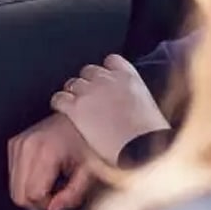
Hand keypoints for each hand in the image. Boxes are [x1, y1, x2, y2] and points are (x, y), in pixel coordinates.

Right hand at [8, 113, 98, 209]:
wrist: (81, 120)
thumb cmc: (87, 143)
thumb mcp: (88, 172)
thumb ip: (72, 196)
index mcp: (45, 152)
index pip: (32, 195)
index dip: (47, 205)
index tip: (61, 199)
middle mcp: (26, 146)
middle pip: (18, 195)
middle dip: (37, 203)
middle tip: (56, 195)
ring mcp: (17, 144)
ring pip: (13, 189)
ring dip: (31, 193)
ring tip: (51, 183)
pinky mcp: (13, 145)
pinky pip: (13, 176)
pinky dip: (26, 182)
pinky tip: (43, 175)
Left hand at [50, 54, 168, 163]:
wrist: (141, 148)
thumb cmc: (151, 135)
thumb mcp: (149, 106)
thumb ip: (134, 97)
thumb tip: (130, 105)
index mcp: (129, 77)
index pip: (112, 61)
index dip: (106, 71)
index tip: (106, 81)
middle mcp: (107, 79)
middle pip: (89, 71)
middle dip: (88, 83)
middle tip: (90, 99)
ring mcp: (90, 92)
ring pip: (72, 83)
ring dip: (73, 93)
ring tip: (77, 106)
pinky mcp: (76, 108)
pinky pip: (59, 98)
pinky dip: (59, 103)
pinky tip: (62, 111)